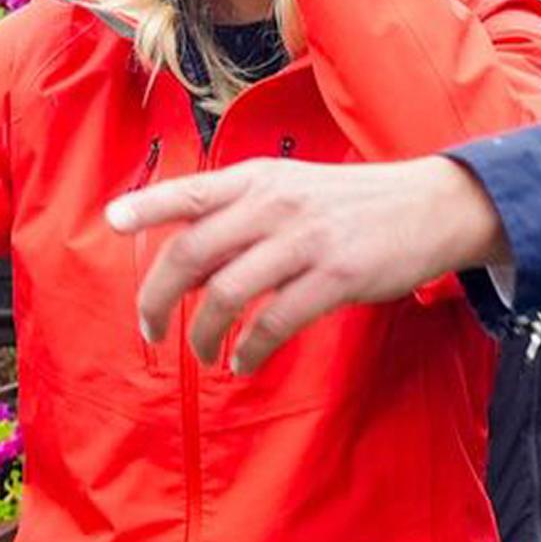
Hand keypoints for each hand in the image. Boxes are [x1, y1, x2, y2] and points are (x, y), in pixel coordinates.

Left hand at [113, 156, 508, 372]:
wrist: (429, 206)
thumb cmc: (350, 204)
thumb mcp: (291, 188)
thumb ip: (241, 214)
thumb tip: (186, 259)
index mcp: (258, 179)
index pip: (189, 190)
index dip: (147, 207)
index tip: (111, 221)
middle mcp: (274, 204)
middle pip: (192, 253)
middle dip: (159, 299)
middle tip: (150, 329)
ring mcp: (304, 240)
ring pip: (227, 294)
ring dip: (204, 334)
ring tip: (204, 354)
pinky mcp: (335, 277)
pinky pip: (275, 322)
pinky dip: (251, 350)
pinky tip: (246, 362)